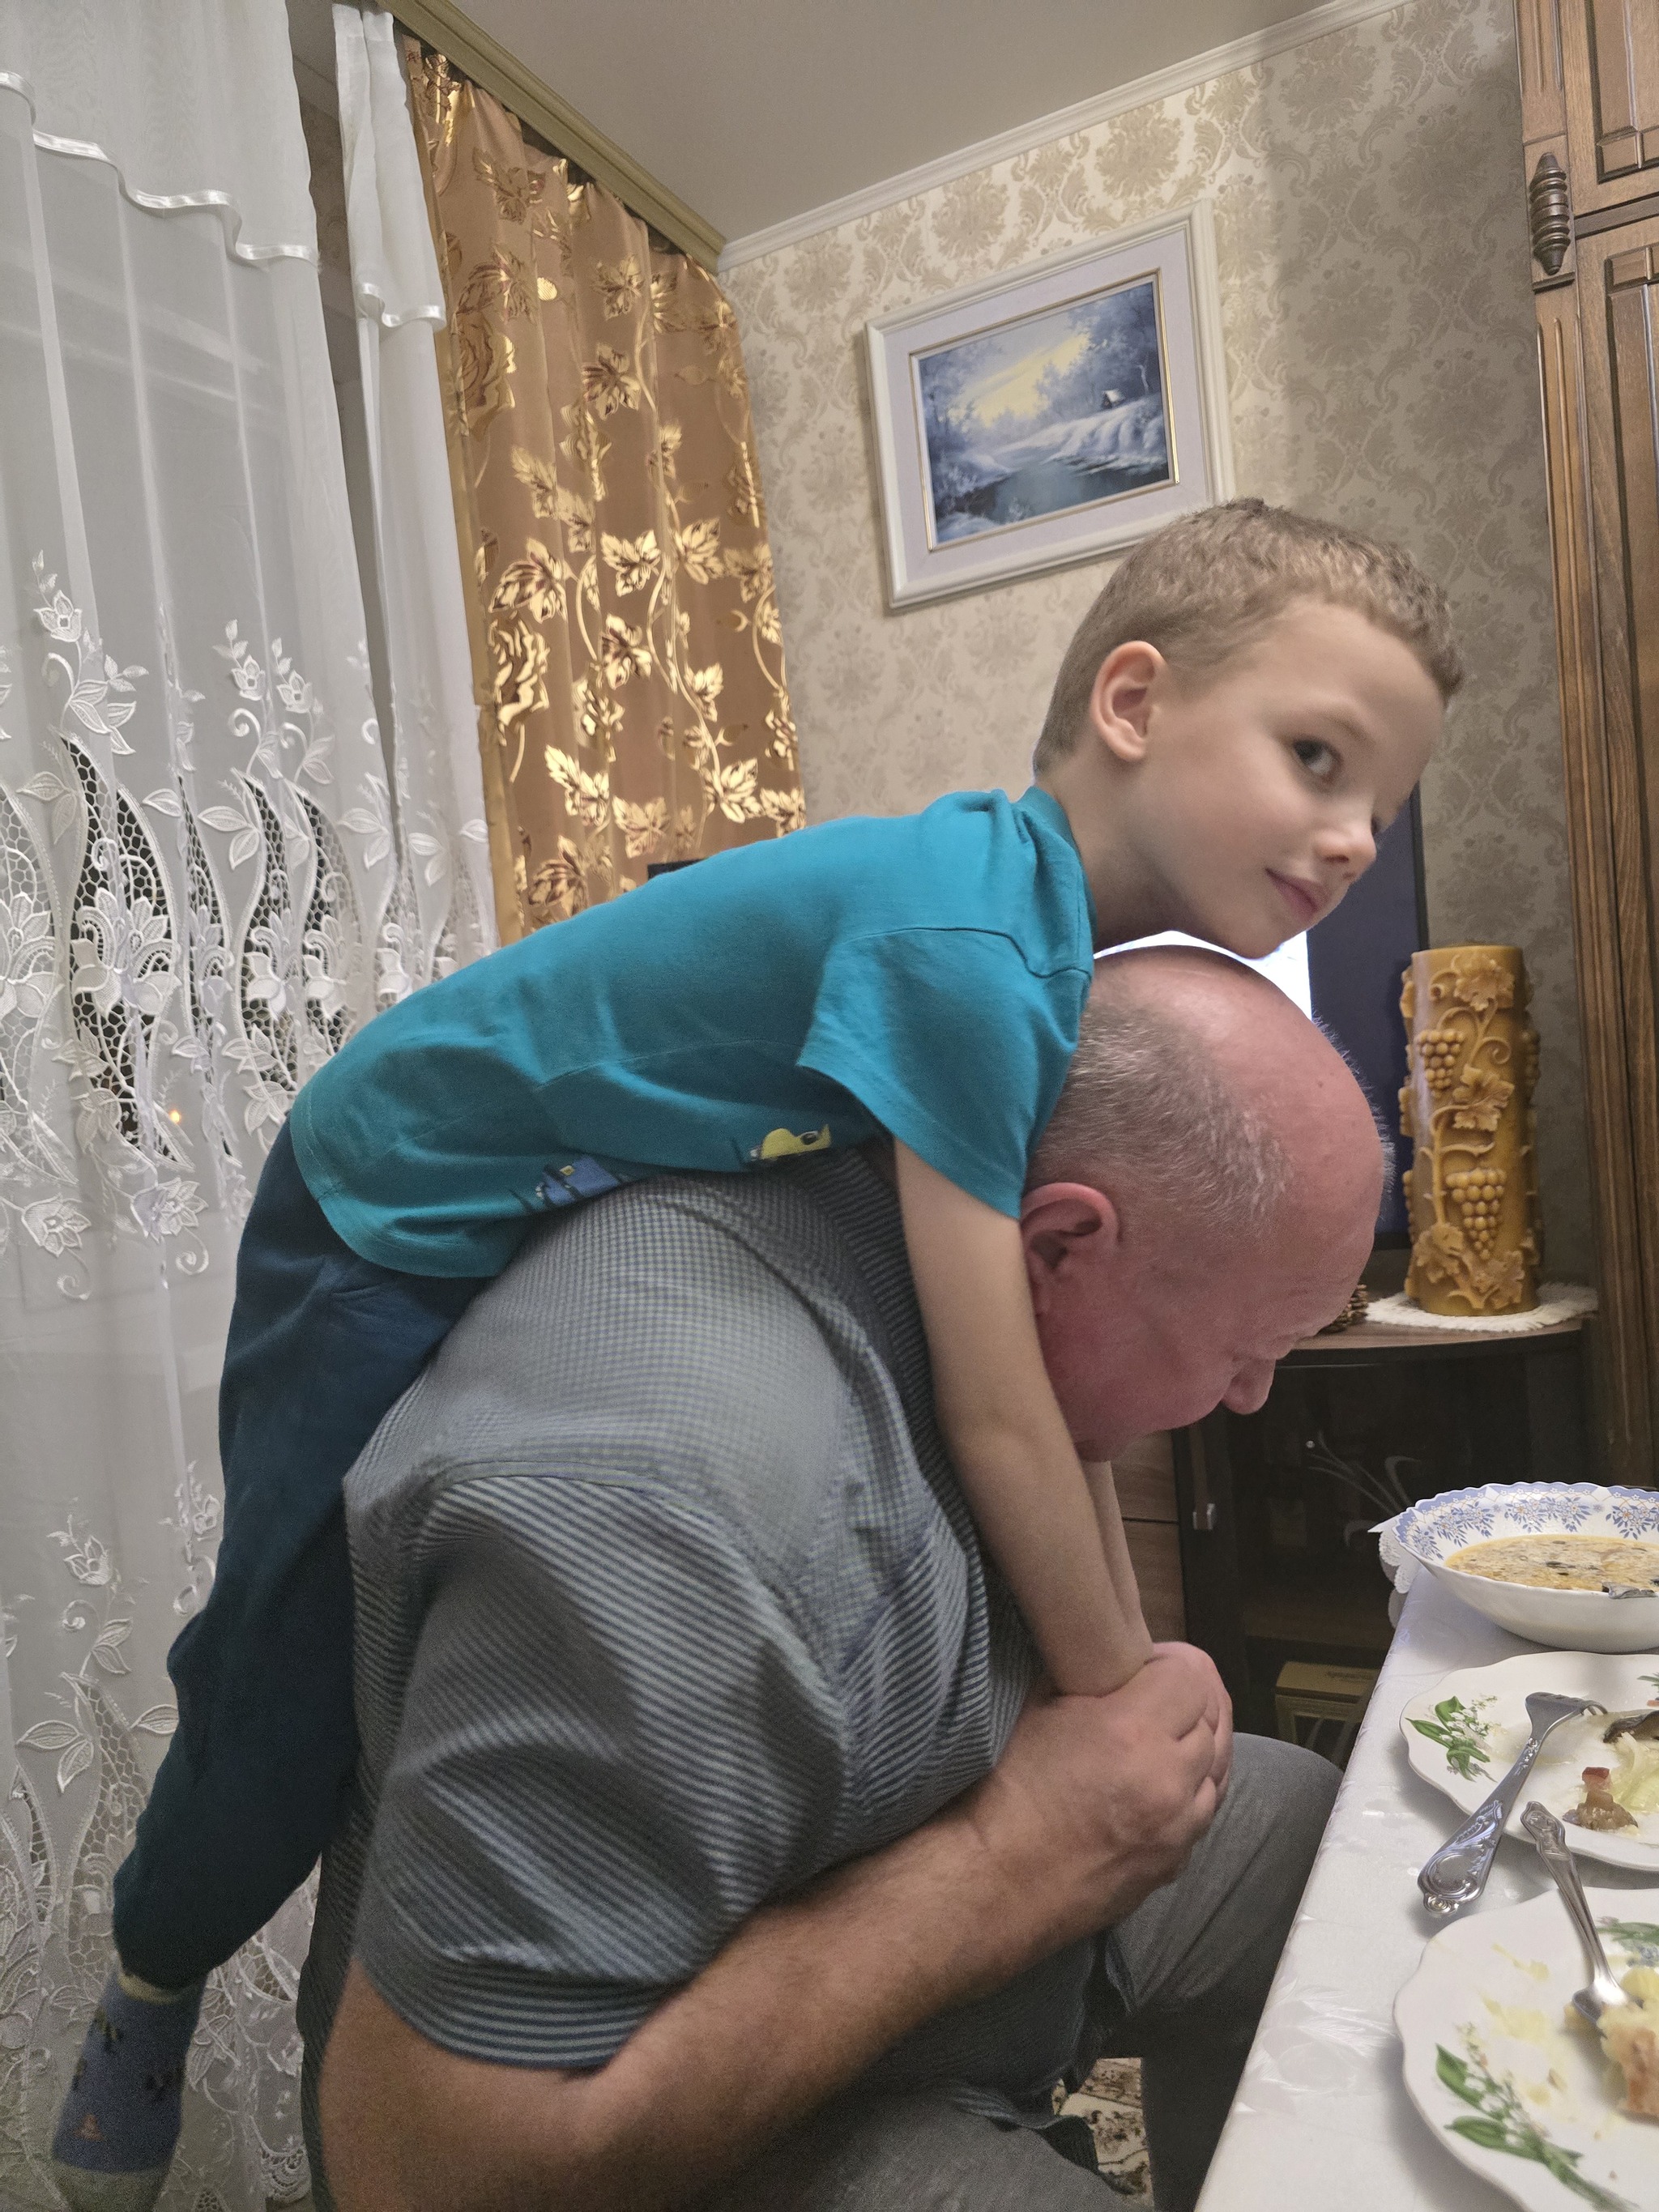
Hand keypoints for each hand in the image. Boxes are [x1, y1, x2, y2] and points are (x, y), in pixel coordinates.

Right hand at [959, 1643, 1228, 1979]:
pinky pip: (1207, 1810)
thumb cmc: (1007, 1791)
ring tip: (1170, 1730)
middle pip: (1213, 1716)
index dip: (1171, 1661)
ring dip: (1200, 1742)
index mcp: (1133, 1732)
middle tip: (1158, 1689)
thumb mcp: (1039, 1708)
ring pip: (1221, 1766)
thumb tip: (1114, 1652)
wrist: (997, 1882)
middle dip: (1189, 1696)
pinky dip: (1196, 1786)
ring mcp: (1179, 1828)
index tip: (1148, 1661)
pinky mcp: (1176, 1863)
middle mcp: (1169, 1780)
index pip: (1192, 1674)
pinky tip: (1169, 1777)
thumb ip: (1088, 1673)